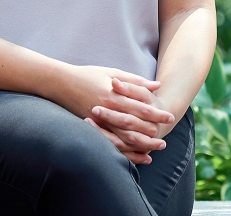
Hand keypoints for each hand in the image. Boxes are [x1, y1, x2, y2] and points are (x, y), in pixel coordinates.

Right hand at [54, 67, 173, 161]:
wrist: (61, 83)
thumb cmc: (89, 75)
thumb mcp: (113, 73)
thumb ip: (135, 81)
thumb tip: (157, 86)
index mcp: (114, 94)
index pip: (140, 106)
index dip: (156, 113)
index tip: (170, 118)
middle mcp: (107, 109)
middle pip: (133, 125)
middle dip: (150, 134)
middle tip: (164, 142)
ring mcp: (97, 121)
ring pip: (121, 138)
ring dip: (138, 146)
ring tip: (152, 152)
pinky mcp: (90, 129)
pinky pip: (107, 144)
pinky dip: (120, 151)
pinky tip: (131, 156)